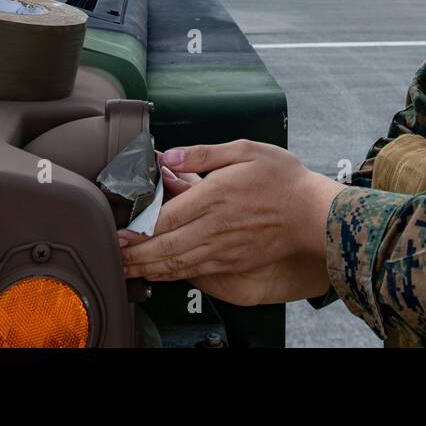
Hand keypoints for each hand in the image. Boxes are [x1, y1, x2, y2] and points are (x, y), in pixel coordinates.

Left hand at [116, 140, 343, 303]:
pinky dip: (170, 275)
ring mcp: (223, 249)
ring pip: (175, 264)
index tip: (116, 231)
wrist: (315, 216)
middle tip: (110, 255)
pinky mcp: (232, 263)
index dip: (137, 228)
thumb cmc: (283, 179)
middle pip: (164, 247)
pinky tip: (157, 274)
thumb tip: (170, 157)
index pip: (165, 217)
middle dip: (133, 254)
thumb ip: (204, 153)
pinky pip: (193, 272)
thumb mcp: (246, 150)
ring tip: (125, 268)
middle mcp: (215, 226)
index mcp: (215, 195)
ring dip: (146, 268)